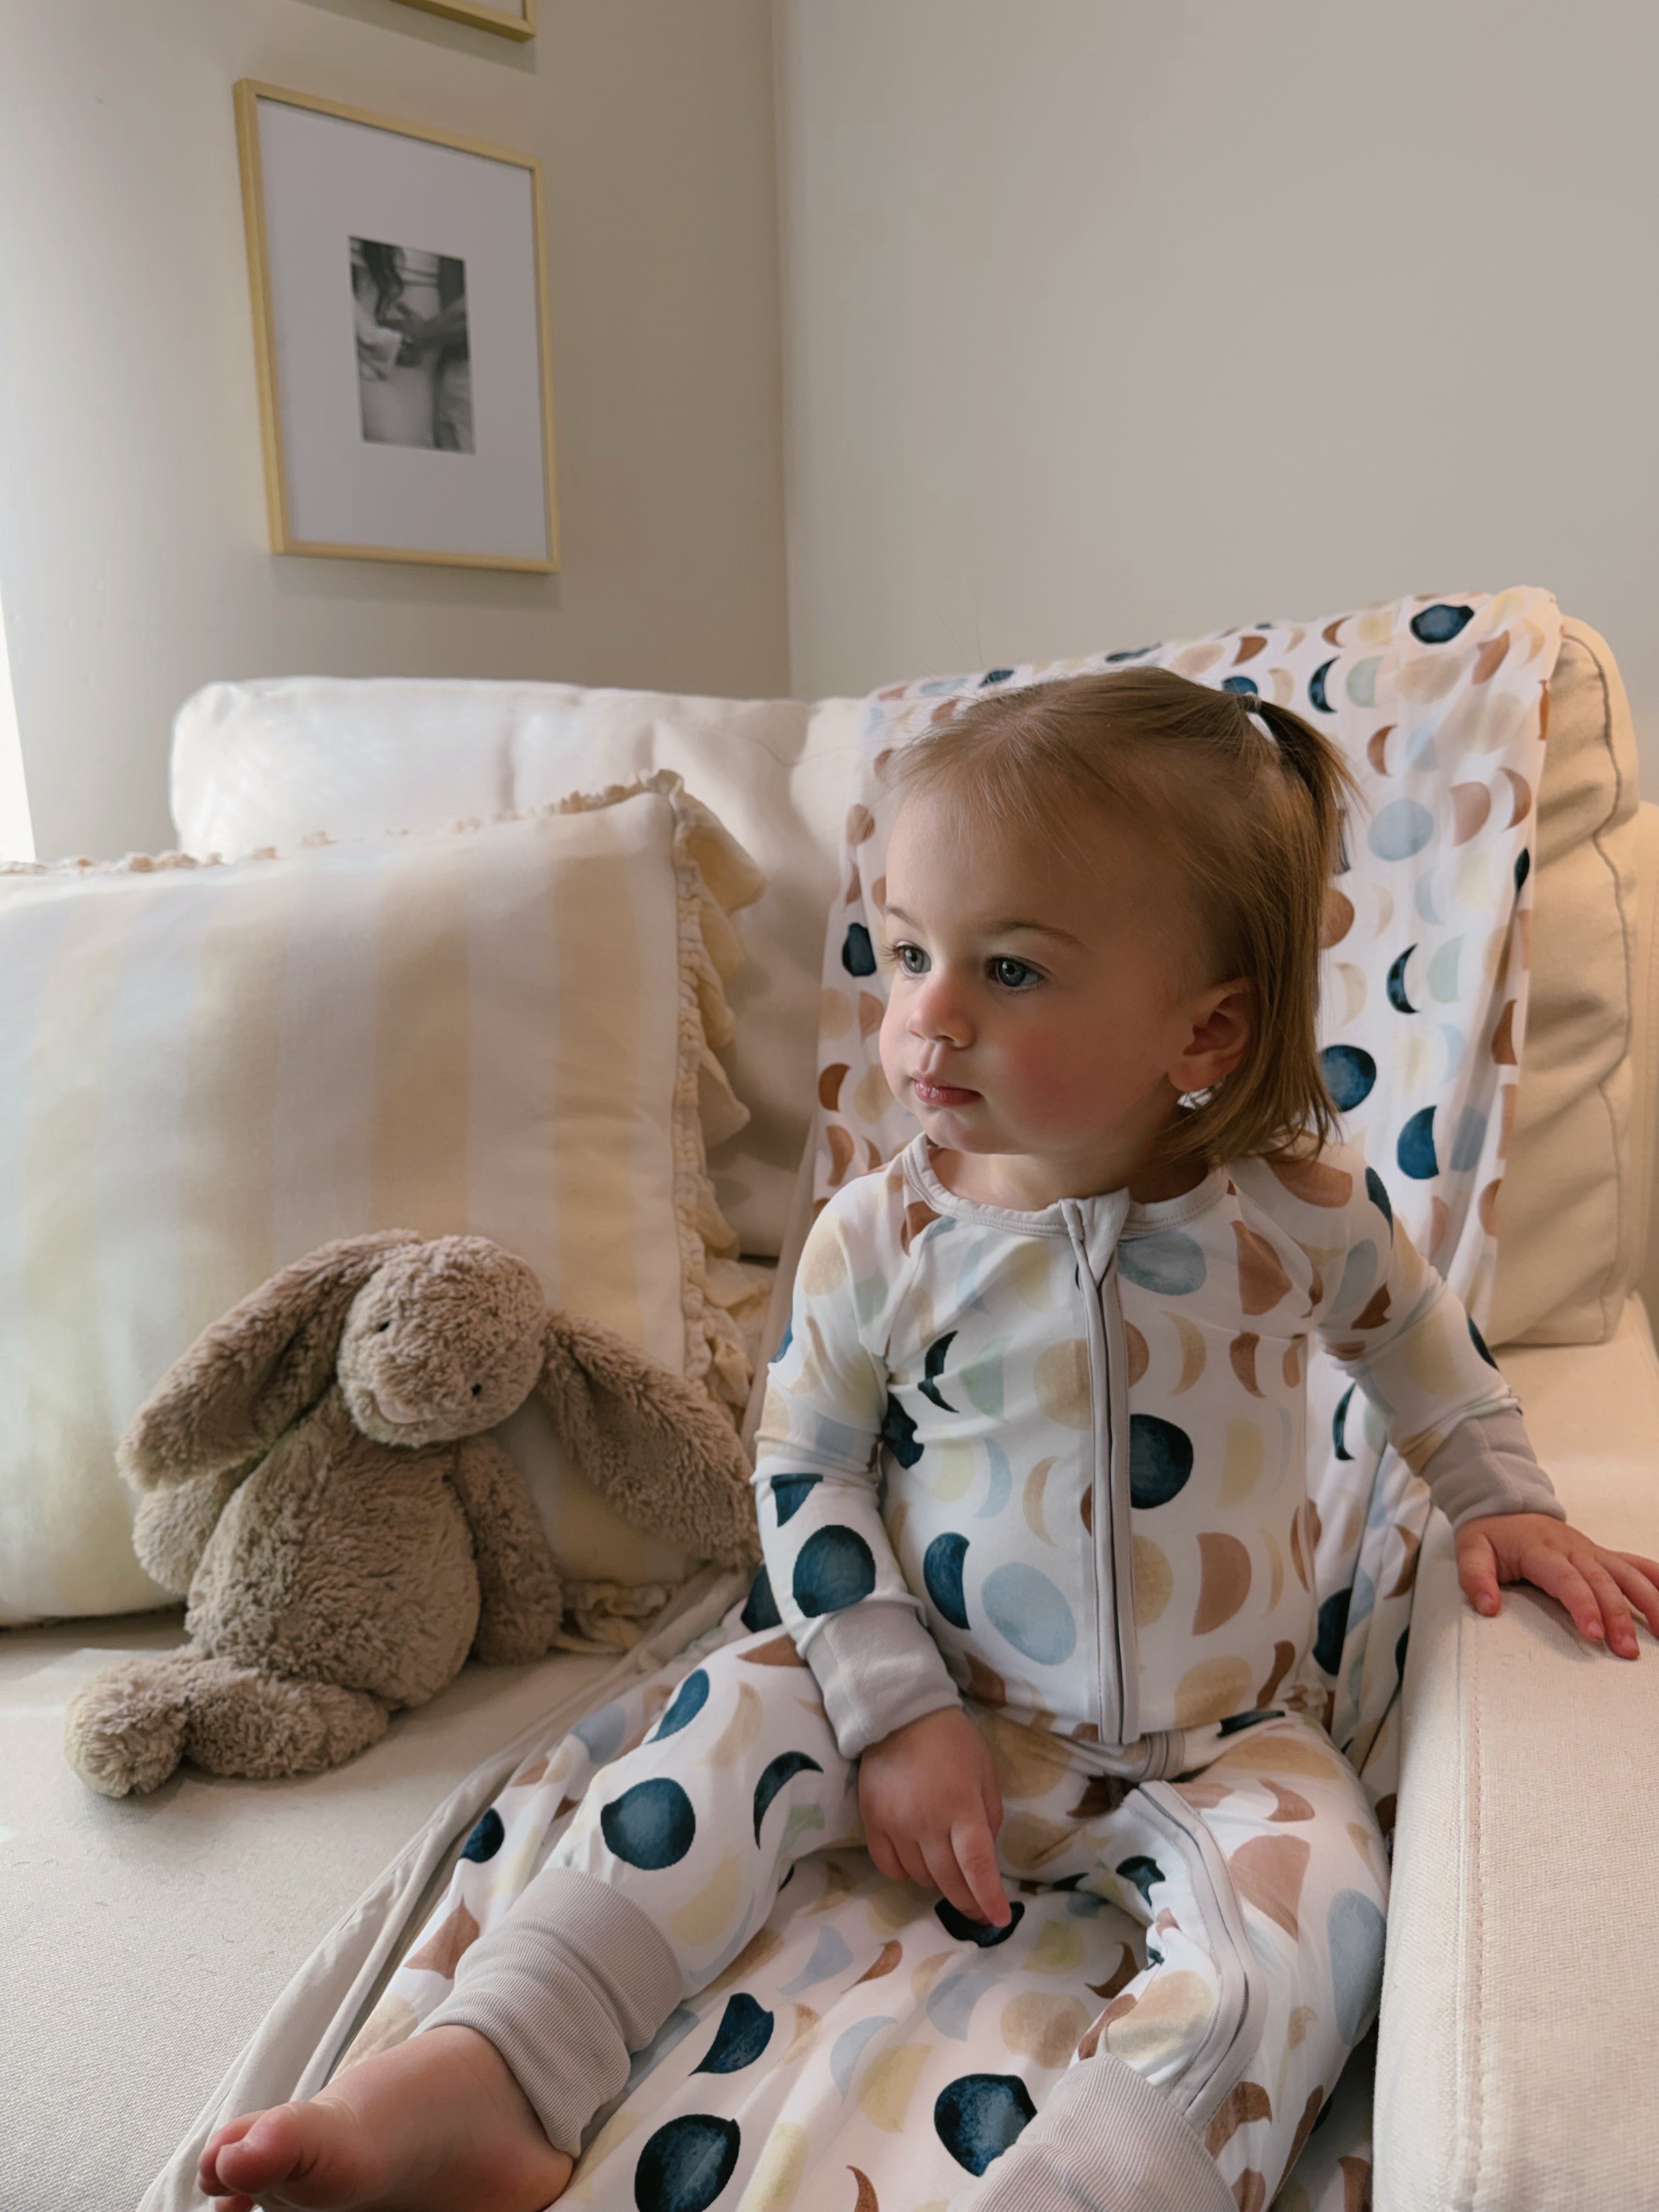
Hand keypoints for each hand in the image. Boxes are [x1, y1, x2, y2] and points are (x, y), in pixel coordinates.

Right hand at [858, 1706, 1008, 1925]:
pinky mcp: (872, 1822)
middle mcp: (927, 1822)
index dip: (989, 1899)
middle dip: (968, 1903)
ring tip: (950, 1877)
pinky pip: (889, 1867)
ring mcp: (896, 1825)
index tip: (999, 1920)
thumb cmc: (952, 1739)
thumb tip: (985, 1856)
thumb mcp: (985, 1770)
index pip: (977, 1868)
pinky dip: (906, 1874)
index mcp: (961, 1807)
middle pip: (949, 1881)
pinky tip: (917, 1865)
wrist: (900, 1712)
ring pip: (920, 1878)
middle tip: (980, 1913)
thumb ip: (990, 1815)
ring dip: (939, 1885)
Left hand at [1457, 1513, 1658, 1659]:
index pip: (1567, 1579)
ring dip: (1648, 1601)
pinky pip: (1635, 1563)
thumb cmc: (1490, 1533)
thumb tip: (1487, 1607)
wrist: (1505, 1503)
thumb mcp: (1470, 1549)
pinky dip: (1656, 1578)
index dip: (1583, 1605)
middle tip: (1626, 1651)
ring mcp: (1591, 1550)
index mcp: (1541, 1550)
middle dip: (1617, 1616)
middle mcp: (1573, 1549)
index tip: (1594, 1634)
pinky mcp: (1601, 1554)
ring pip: (1627, 1573)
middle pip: (1602, 1582)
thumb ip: (1475, 1578)